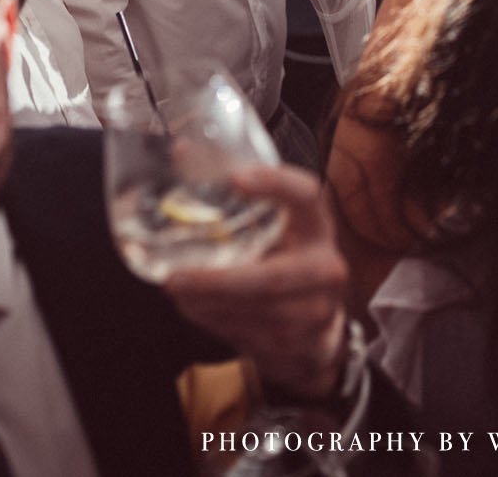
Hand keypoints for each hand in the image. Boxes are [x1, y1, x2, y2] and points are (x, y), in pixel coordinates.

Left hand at [163, 165, 350, 400]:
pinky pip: (248, 334)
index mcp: (315, 224)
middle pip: (270, 277)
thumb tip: (182, 152)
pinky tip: (197, 309)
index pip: (305, 195)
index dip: (275, 185)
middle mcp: (323, 265)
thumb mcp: (272, 229)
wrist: (318, 332)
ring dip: (207, 305)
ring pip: (253, 311)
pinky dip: (215, 322)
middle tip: (174, 278)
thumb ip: (233, 198)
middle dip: (217, 282)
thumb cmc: (285, 264)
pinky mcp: (301, 343)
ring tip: (178, 291)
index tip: (236, 179)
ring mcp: (317, 309)